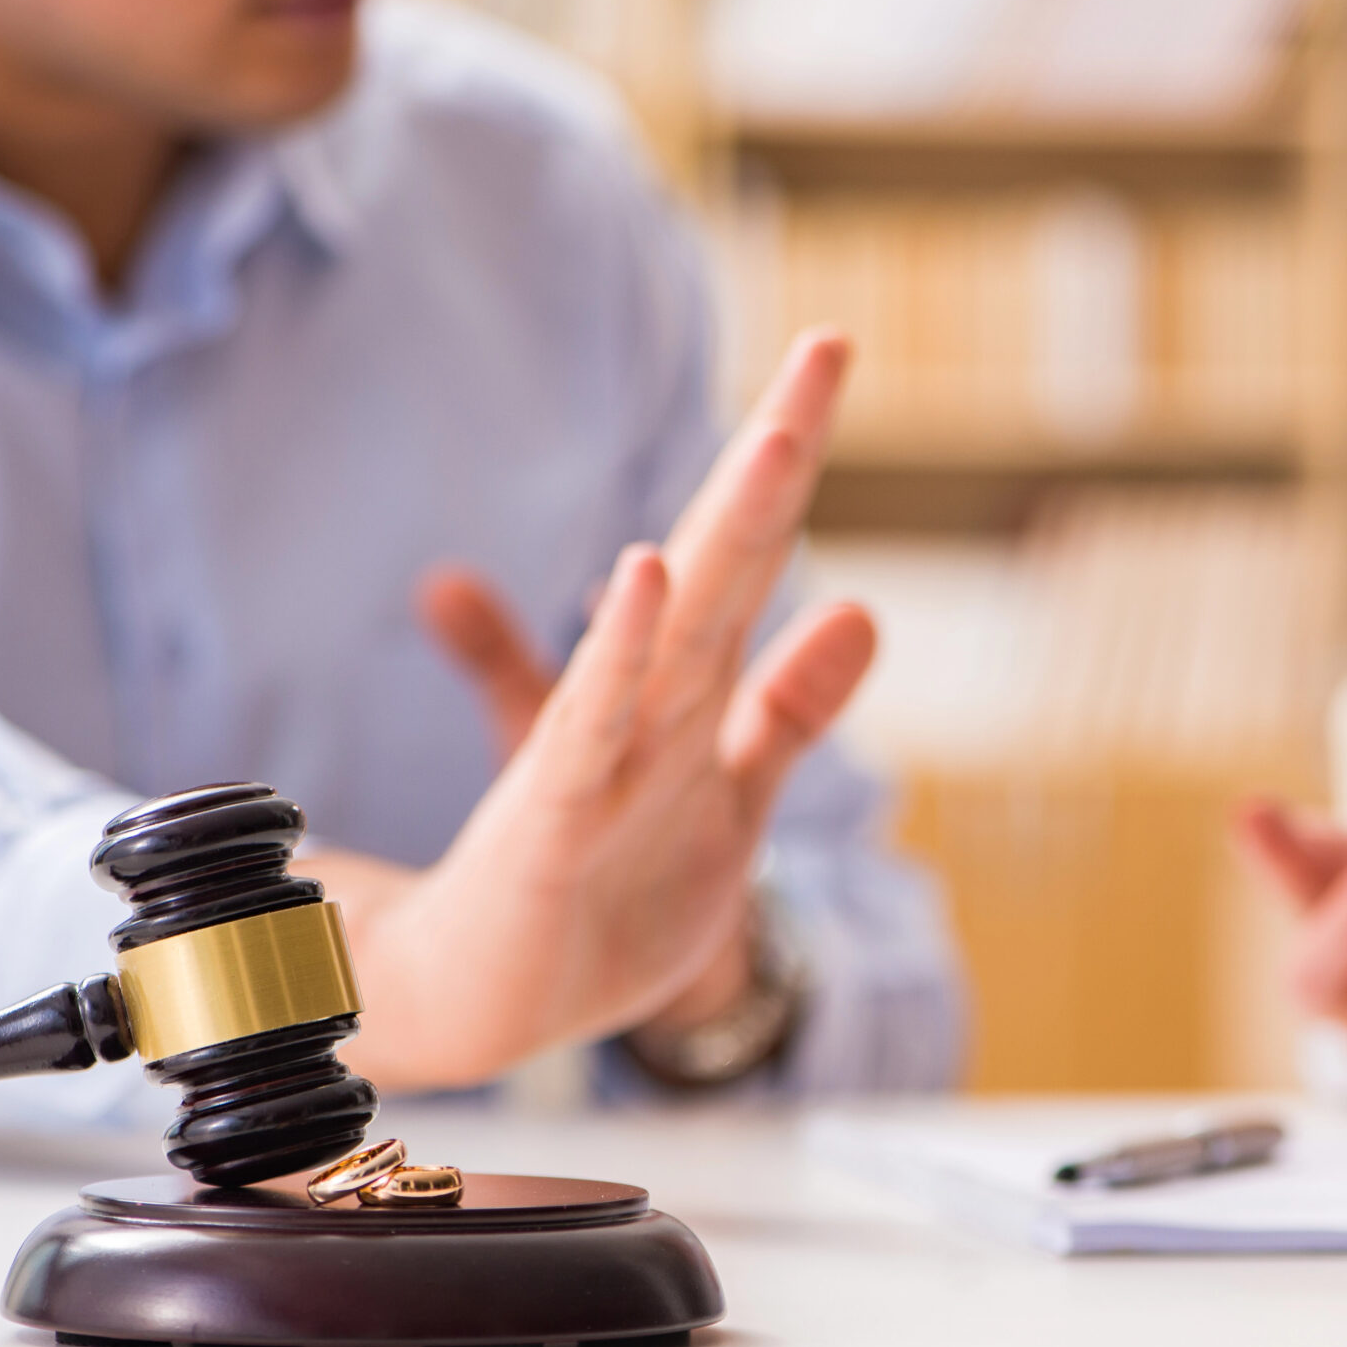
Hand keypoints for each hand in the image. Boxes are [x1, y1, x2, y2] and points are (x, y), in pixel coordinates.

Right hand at [306, 331, 869, 1088]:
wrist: (483, 1002)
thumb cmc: (605, 886)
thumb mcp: (725, 790)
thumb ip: (789, 706)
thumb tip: (863, 608)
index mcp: (686, 693)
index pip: (749, 558)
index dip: (791, 462)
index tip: (832, 348)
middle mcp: (648, 704)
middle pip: (725, 565)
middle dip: (777, 460)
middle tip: (833, 345)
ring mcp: (603, 759)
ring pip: (679, 632)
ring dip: (728, 534)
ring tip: (777, 439)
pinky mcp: (553, 827)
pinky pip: (592, 732)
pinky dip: (619, 656)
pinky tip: (644, 576)